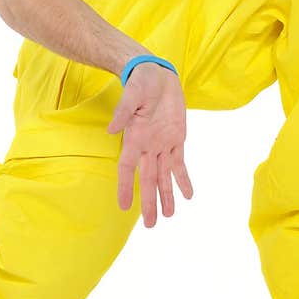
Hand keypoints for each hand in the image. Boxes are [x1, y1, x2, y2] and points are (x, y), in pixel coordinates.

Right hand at [106, 63, 193, 226]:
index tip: (124, 207)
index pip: (127, 169)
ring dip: (166, 195)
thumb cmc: (141, 82)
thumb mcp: (132, 94)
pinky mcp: (177, 137)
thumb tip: (111, 129)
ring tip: (169, 215)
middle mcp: (148, 145)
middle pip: (148, 180)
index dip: (126, 187)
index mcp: (134, 137)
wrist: (156, 73)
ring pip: (164, 176)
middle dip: (150, 202)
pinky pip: (180, 163)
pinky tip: (187, 195)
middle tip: (152, 225)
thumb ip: (123, 111)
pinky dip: (183, 179)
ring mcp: (163, 143)